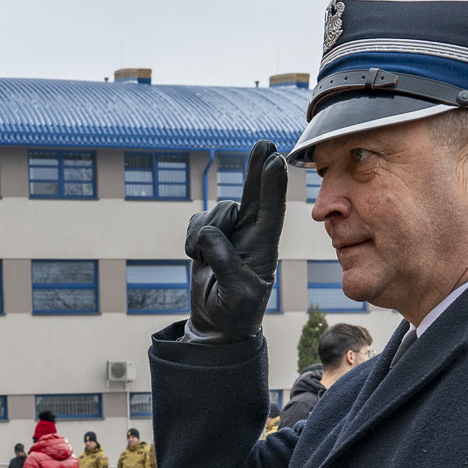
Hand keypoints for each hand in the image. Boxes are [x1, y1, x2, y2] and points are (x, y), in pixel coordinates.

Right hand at [183, 139, 286, 342]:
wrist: (217, 324)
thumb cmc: (235, 312)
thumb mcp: (236, 294)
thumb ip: (225, 262)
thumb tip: (210, 234)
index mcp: (264, 249)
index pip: (270, 212)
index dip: (272, 186)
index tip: (276, 161)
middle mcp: (251, 235)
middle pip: (253, 195)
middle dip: (257, 170)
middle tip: (265, 143)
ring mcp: (230, 232)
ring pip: (215, 212)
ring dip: (203, 233)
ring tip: (202, 260)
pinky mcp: (209, 235)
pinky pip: (196, 220)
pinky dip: (191, 238)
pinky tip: (197, 256)